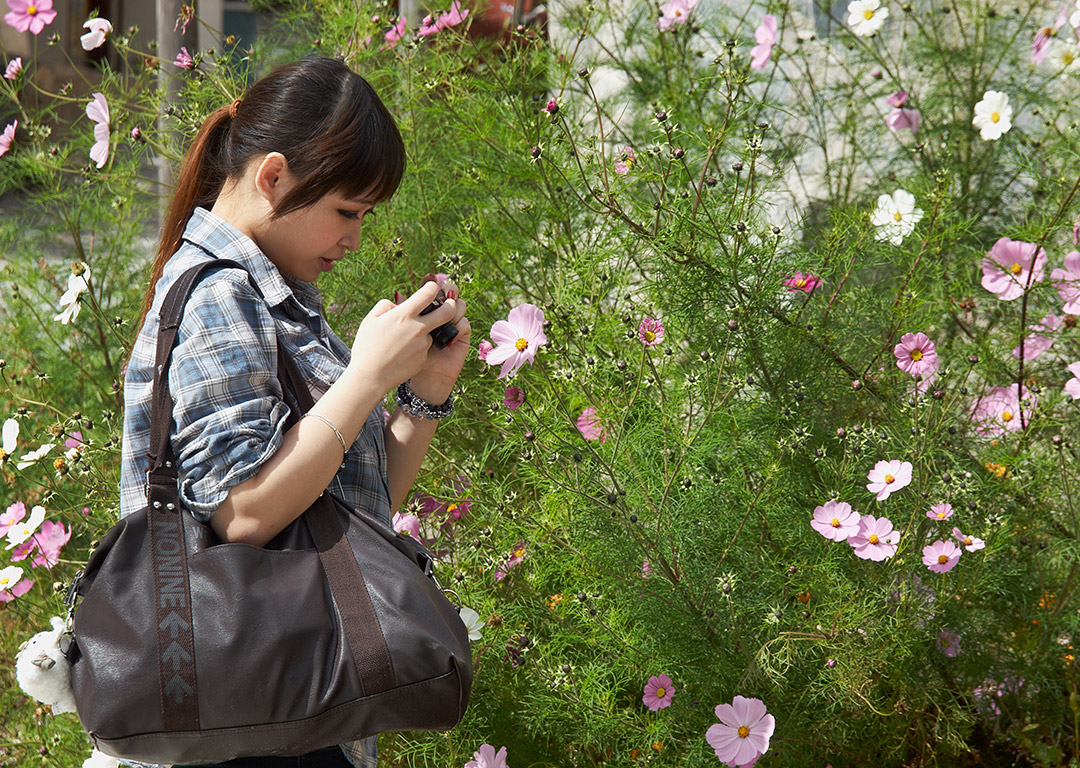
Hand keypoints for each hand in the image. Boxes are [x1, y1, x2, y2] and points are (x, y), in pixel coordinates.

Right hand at [348, 281, 457, 393]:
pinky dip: (417, 348)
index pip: (429, 293)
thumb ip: (385, 305)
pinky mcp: (424, 359)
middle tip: (450, 304)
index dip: (433, 287)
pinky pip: (424, 349)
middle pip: (447, 311)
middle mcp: (418, 328)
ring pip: (431, 332)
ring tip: (403, 341)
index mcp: (404, 314)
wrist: (369, 377)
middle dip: (451, 305)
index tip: (432, 288)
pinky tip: (402, 354)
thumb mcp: (370, 320)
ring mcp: (423, 345)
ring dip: (425, 332)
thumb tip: (398, 304)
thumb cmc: (366, 347)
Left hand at [409, 276, 470, 403]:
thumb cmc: (404, 360)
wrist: (420, 381)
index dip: (431, 285)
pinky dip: (459, 324)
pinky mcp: (460, 340)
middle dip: (449, 288)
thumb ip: (397, 316)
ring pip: (459, 307)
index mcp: (423, 314)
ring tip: (448, 311)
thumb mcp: (397, 336)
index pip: (430, 293)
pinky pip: (464, 326)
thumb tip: (397, 297)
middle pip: (449, 295)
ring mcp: (450, 328)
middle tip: (446, 288)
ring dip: (455, 306)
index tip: (430, 278)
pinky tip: (450, 329)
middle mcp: (438, 319)